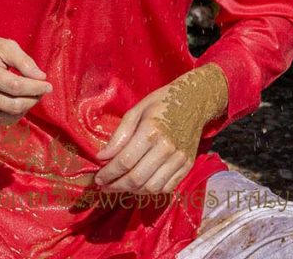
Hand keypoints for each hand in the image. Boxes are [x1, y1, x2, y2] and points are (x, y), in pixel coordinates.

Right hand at [0, 33, 52, 125]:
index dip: (34, 88)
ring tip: (29, 93)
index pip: (14, 86)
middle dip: (33, 98)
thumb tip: (41, 77)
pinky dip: (16, 112)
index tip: (48, 85)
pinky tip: (17, 99)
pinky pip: (3, 121)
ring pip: (10, 116)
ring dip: (26, 106)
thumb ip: (24, 61)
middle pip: (13, 105)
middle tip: (42, 90)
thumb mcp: (5, 46)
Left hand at [93, 64, 227, 194]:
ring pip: (151, 188)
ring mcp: (179, 159)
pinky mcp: (187, 166)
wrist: (194, 100)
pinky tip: (140, 185)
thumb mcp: (136, 110)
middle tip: (105, 186)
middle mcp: (166, 148)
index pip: (125, 161)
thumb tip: (102, 157)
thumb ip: (120, 134)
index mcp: (151, 131)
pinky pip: (167, 188)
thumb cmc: (161, 102)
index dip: (108, 173)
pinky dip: (151, 191)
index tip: (98, 178)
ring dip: (132, 192)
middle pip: (137, 179)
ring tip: (120, 186)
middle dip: (116, 186)